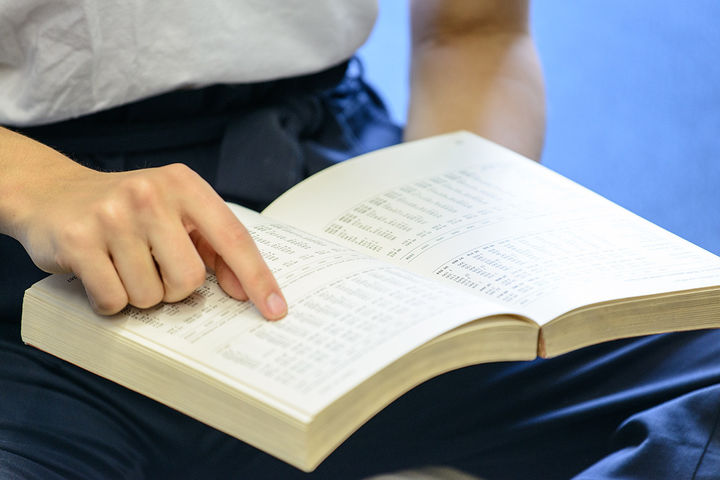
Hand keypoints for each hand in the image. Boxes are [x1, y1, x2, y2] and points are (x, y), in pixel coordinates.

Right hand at [12, 151, 286, 319]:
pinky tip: (100, 273)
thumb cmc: (127, 211)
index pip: (234, 239)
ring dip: (139, 294)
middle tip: (152, 268)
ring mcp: (113, 215)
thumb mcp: (175, 213)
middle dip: (173, 289)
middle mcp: (151, 194)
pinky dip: (109, 300)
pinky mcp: (79, 240)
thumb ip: (212, 246)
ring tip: (122, 265)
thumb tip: (244, 290)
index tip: (276, 309)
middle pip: (190, 279)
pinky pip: (114, 301)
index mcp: (185, 185)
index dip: (258, 278)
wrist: (52, 193)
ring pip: (150, 296)